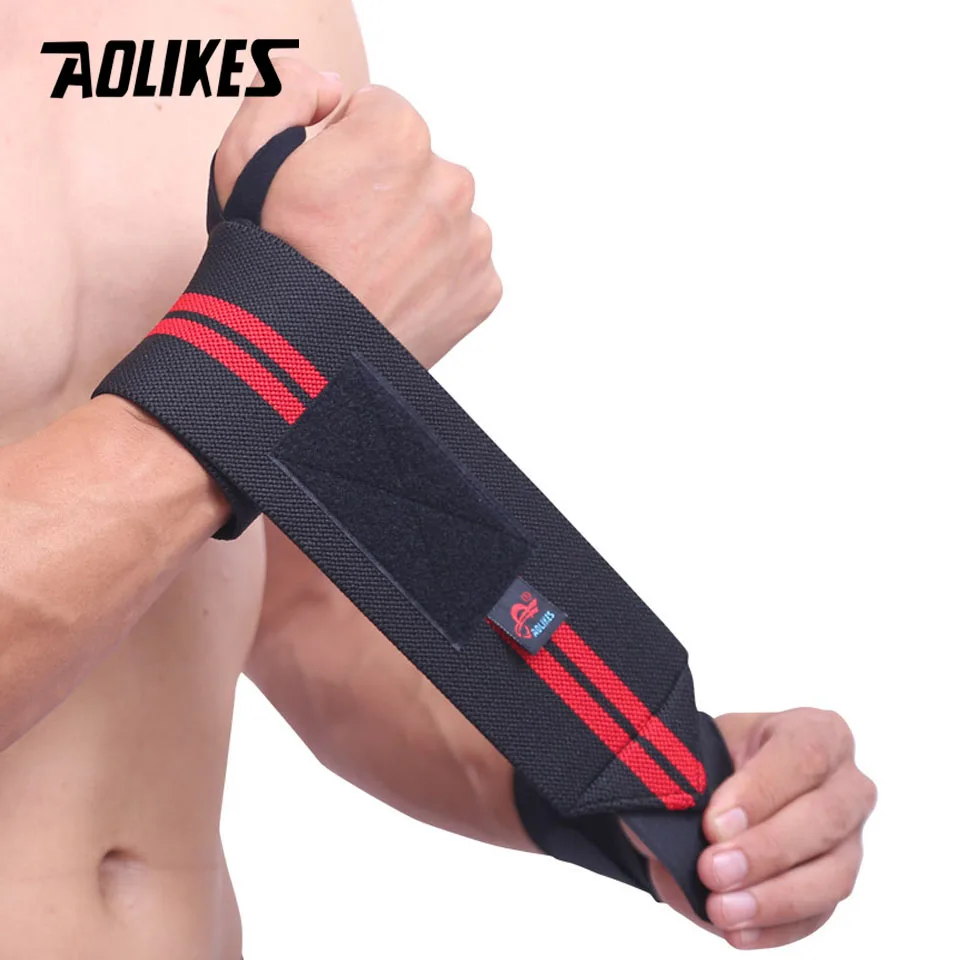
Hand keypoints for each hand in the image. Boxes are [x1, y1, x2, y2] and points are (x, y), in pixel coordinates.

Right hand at [214, 60, 500, 367]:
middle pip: (417, 168)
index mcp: (398, 135)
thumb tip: (331, 87)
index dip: (344, 149)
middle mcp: (449, 181)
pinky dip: (434, 280)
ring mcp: (471, 239)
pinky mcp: (482, 289)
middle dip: (384, 191)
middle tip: (344, 240)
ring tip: (367, 274)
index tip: (325, 193)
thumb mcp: (243, 158)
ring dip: (412, 236)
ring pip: (441, 218)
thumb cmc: (272, 266)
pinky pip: (460, 267)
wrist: (300, 361)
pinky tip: (393, 299)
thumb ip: (285, 91)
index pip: (380, 114)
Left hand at [624, 708, 875, 948]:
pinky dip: (775, 927)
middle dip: (765, 850)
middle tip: (712, 869)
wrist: (714, 795)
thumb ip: (688, 771)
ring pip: (832, 875)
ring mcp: (849, 840)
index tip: (714, 822)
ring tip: (721, 909)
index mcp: (816, 732)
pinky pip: (817, 915)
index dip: (760, 791)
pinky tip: (738, 930)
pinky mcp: (835, 885)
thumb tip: (672, 807)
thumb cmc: (715, 761)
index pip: (804, 755)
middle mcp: (846, 784)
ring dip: (773, 898)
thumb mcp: (697, 750)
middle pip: (824, 818)